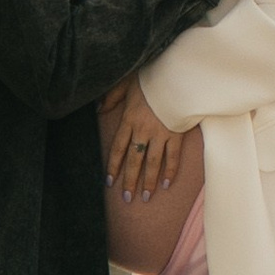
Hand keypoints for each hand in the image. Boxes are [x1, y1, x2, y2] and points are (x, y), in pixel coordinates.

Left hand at [103, 77, 183, 200]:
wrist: (176, 77)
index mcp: (129, 120)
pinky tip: (167, 184)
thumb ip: (112, 97)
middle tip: (127, 198)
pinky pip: (173, 156)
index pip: (118, 148)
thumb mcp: (126, 83)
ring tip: (145, 197)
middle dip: (130, 180)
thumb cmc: (151, 79)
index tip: (109, 181)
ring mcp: (161, 134)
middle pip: (134, 160)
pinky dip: (170, 171)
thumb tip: (99, 109)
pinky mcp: (176, 134)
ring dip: (148, 181)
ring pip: (152, 162)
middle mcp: (143, 130)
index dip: (113, 166)